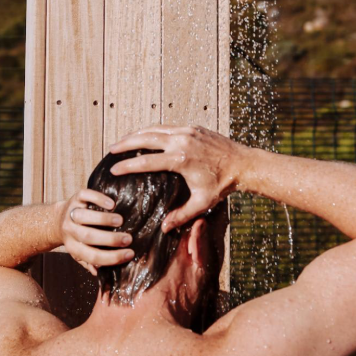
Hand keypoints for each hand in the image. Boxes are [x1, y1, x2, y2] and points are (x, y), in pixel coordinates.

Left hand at [59, 189, 133, 275]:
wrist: (56, 219)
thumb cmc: (75, 238)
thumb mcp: (79, 253)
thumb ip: (89, 262)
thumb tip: (99, 273)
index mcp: (73, 247)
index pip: (92, 256)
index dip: (112, 257)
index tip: (130, 254)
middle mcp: (70, 231)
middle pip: (88, 237)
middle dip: (110, 239)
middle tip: (128, 239)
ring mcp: (71, 213)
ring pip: (83, 217)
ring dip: (103, 219)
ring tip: (120, 220)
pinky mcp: (75, 198)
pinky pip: (84, 196)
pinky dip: (97, 199)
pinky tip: (111, 204)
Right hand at [109, 125, 246, 231]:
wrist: (243, 164)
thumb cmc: (223, 185)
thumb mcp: (202, 203)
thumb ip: (181, 215)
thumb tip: (164, 229)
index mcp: (181, 159)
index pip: (147, 161)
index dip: (128, 165)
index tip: (114, 169)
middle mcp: (182, 141)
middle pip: (145, 138)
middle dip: (126, 143)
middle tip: (111, 150)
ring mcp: (187, 131)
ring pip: (155, 129)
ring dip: (137, 134)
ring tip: (123, 141)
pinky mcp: (192, 127)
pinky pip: (167, 126)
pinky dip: (152, 130)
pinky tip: (145, 135)